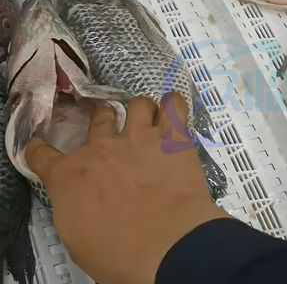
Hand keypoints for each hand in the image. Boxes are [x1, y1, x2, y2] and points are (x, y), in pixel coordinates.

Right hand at [26, 92, 229, 283]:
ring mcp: (139, 137)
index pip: (42, 154)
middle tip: (114, 129)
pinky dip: (174, 104)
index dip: (40, 149)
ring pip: (139, 104)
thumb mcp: (78, 238)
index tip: (41, 147)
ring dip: (142, 111)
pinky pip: (174, 105)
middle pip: (99, 117)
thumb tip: (81, 198)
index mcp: (71, 175)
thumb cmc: (118, 253)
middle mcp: (102, 147)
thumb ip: (75, 207)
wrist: (167, 245)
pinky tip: (175, 109)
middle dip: (104, 119)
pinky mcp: (172, 137)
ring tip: (149, 120)